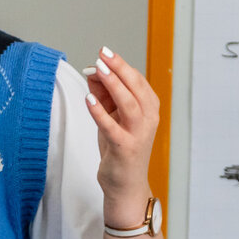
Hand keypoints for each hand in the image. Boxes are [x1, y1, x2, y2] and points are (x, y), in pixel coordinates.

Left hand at [83, 46, 160, 227]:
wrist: (125, 185)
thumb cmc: (120, 147)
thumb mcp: (112, 116)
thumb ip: (104, 94)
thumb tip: (93, 71)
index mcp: (149, 109)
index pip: (138, 81)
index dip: (121, 66)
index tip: (104, 53)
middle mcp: (149, 120)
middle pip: (136, 88)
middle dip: (119, 69)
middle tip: (103, 54)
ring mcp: (138, 134)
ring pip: (129, 104)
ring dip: (113, 85)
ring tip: (98, 70)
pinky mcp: (124, 148)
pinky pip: (112, 127)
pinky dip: (100, 113)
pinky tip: (89, 100)